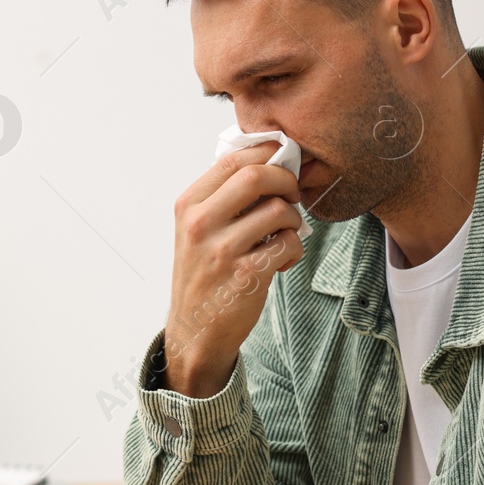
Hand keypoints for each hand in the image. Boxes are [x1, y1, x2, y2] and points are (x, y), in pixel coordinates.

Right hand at [163, 144, 304, 396]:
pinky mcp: (246, 275)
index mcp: (189, 205)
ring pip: (279, 210)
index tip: (284, 162)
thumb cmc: (203, 275)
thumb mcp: (197, 230)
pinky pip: (288, 244)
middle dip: (287, 181)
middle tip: (293, 195)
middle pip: (257, 176)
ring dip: (293, 220)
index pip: (233, 159)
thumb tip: (268, 161)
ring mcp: (222, 250)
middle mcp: (200, 224)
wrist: (195, 331)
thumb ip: (224, 197)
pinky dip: (294, 250)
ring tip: (284, 236)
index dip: (267, 153)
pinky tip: (280, 262)